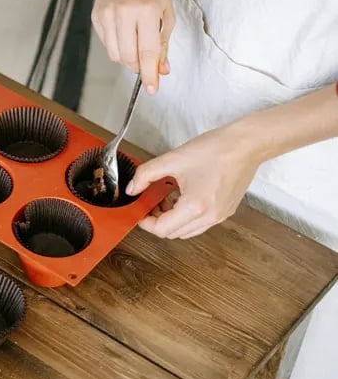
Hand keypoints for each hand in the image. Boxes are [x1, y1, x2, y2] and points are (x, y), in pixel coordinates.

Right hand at [92, 0, 173, 93]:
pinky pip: (106, 42)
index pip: (147, 52)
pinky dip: (117, 45)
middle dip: (138, 66)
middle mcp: (124, 12)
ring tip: (135, 46)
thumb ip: (163, 44)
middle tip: (146, 64)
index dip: (149, 74)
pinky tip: (124, 32)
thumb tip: (161, 70)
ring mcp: (107, 13)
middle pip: (127, 56)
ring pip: (114, 53)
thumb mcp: (167, 14)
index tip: (151, 90)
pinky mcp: (96, 15)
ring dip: (127, 58)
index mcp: (147, 11)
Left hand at [130, 125, 259, 238]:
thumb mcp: (172, 159)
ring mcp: (220, 216)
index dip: (145, 222)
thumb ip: (146, 174)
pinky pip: (200, 223)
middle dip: (157, 220)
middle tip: (150, 203)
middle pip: (174, 233)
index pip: (162, 229)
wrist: (246, 144)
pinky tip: (182, 196)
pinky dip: (186, 216)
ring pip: (187, 231)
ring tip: (166, 198)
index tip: (140, 210)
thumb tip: (133, 188)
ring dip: (172, 220)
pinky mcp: (226, 211)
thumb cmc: (215, 150)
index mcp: (195, 207)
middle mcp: (210, 217)